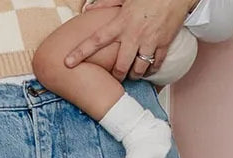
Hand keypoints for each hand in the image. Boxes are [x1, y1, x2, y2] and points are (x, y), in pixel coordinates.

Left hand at [67, 0, 192, 80]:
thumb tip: (87, 8)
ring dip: (134, 75)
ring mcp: (150, 41)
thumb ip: (106, 3)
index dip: (80, 52)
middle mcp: (134, 34)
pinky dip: (151, 70)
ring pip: (138, 69)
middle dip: (116, 75)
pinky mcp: (164, 44)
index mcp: (121, 22)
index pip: (96, 40)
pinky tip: (148, 69)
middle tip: (115, 76)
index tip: (68, 63)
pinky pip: (156, 65)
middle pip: (120, 66)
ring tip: (132, 74)